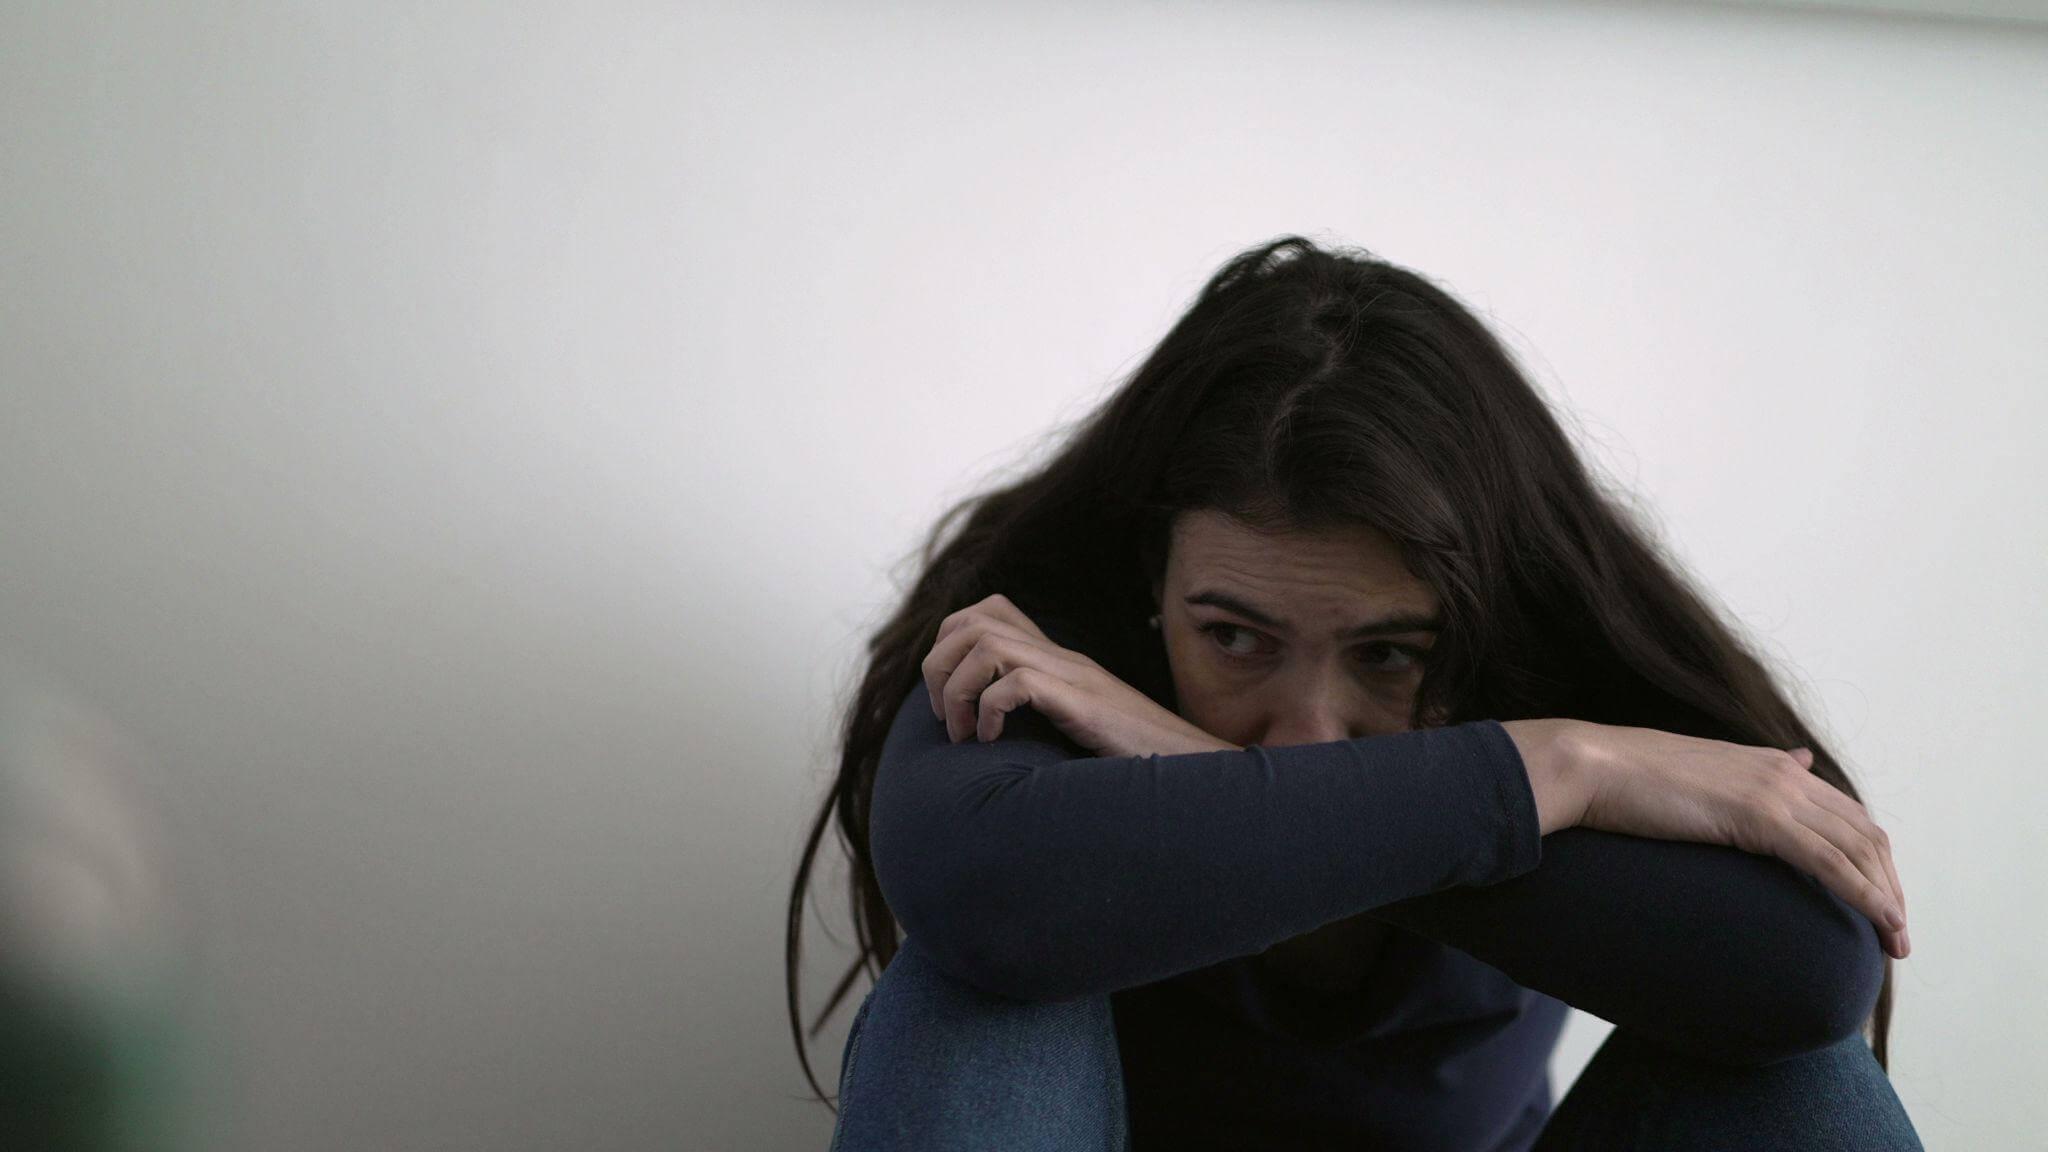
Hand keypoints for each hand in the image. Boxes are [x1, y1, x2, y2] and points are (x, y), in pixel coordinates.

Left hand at [922, 593, 1235, 758]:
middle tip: (944, 717)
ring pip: (986, 646)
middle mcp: (1061, 656)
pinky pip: (1016, 683)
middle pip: (972, 622)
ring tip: (963, 733)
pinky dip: (989, 710)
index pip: (987, 610)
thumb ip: (1041, 711)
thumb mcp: (1076, 726)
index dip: (948, 643)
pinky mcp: (1081, 702)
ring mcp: (1072, 675)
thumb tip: (987, 725)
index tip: (948, 694)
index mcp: (1056, 658)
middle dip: (938, 666)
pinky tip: (992, 740)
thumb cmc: (1130, 756)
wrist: (1186, 766)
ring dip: (958, 690)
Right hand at [1523, 720, 1908, 960]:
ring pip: (1859, 850)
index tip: (1875, 898)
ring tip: (1895, 942)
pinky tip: (1880, 923)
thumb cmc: (1621, 780)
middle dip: (1889, 883)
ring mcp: (1775, 793)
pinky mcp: (1761, 817)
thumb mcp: (1689, 775)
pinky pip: (1832, 863)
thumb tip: (1790, 761)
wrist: (1589, 765)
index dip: (1869, 858)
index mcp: (1766, 764)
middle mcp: (1782, 773)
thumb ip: (1737, 779)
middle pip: (1864, 833)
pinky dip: (1866, 896)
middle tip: (1894, 931)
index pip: (1843, 812)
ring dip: (1887, 898)